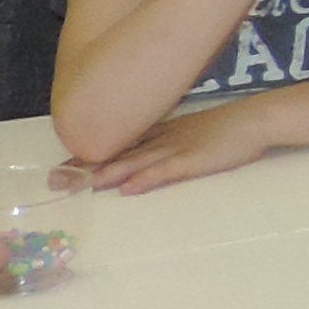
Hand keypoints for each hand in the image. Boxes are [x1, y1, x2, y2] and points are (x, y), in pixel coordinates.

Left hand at [60, 104, 275, 194]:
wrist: (253, 120)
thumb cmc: (224, 131)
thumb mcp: (188, 135)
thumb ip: (164, 144)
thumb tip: (140, 161)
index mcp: (157, 135)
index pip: (115, 147)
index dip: (87, 158)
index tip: (60, 168)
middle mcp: (159, 141)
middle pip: (116, 155)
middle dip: (85, 168)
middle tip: (55, 179)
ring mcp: (175, 149)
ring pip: (134, 163)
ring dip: (106, 174)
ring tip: (81, 184)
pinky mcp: (194, 160)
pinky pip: (166, 170)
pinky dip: (146, 179)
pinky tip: (128, 188)